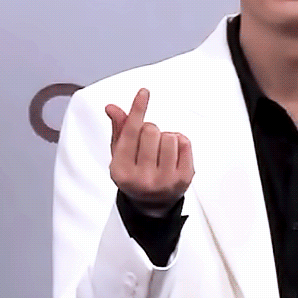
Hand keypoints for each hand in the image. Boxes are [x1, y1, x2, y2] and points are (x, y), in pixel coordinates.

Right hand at [105, 88, 193, 216]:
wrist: (151, 205)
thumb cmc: (135, 176)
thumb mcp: (120, 155)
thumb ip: (119, 130)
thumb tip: (113, 108)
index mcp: (121, 171)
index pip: (130, 132)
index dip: (137, 109)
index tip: (144, 93)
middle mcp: (142, 178)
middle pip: (151, 130)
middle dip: (150, 130)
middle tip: (147, 146)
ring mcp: (165, 180)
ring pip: (169, 136)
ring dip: (165, 137)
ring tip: (160, 152)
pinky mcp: (184, 178)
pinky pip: (185, 143)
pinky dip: (179, 142)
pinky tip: (172, 155)